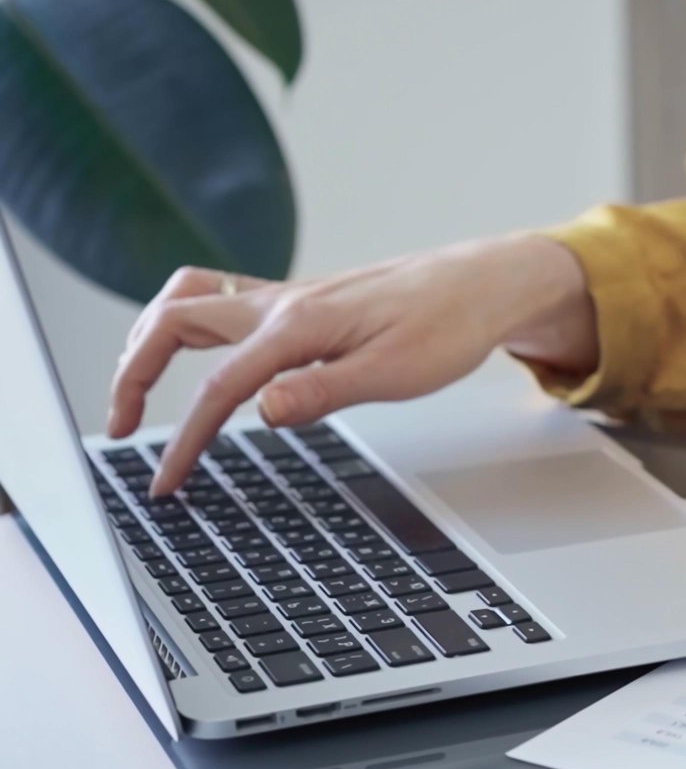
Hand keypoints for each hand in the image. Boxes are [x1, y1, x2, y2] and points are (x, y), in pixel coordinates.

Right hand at [108, 234, 594, 495]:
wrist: (481, 285)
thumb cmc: (448, 325)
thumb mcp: (396, 372)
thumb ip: (324, 391)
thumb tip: (261, 411)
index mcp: (298, 325)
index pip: (218, 387)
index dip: (183, 440)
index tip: (165, 483)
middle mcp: (281, 304)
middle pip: (172, 321)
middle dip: (132, 371)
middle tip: (121, 428)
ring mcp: (287, 298)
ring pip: (191, 300)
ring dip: (150, 337)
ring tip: (136, 386)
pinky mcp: (300, 303)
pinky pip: (223, 304)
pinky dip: (190, 327)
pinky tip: (200, 360)